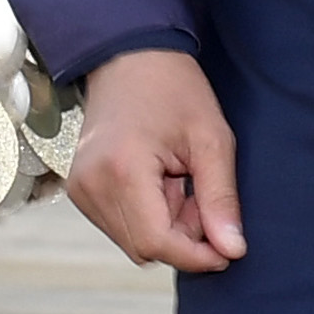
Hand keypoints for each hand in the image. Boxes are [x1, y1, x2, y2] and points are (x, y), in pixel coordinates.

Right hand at [71, 48, 245, 271]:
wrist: (130, 58)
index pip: (157, 243)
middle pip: (145, 248)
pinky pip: (121, 226)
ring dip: (166, 227)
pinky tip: (161, 183)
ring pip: (134, 241)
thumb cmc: (173, 89)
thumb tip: (232, 249)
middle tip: (202, 195)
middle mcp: (92, 185)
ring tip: (180, 183)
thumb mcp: (211, 139)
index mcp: (122, 171)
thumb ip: (221, 198)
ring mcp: (81, 190)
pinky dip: (148, 216)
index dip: (196, 256)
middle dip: (184, 237)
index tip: (228, 249)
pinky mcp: (81, 191)